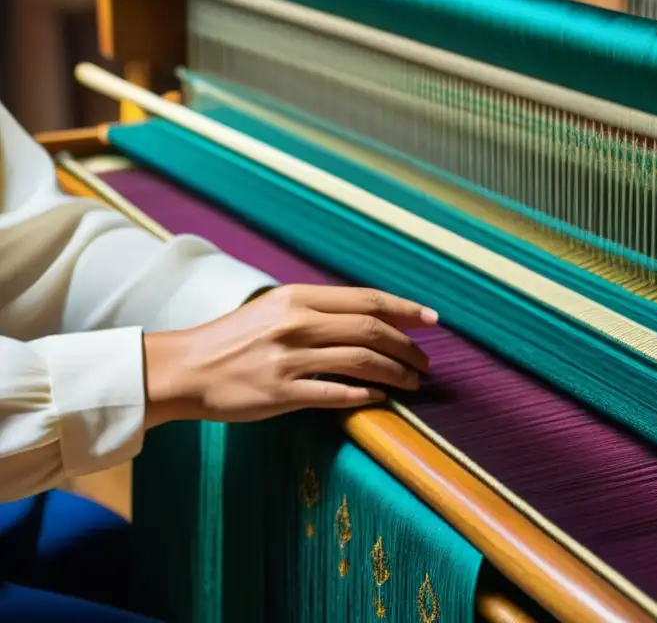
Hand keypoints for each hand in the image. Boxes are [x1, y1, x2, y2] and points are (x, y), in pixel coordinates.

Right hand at [142, 284, 437, 426]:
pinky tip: (381, 398)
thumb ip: (317, 311)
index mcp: (298, 298)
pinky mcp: (280, 394)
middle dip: (408, 346)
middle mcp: (297, 324)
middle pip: (372, 331)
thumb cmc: (232, 339)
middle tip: (426, 362)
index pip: (367, 300)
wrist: (183, 368)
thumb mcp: (275, 310)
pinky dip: (365, 395)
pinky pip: (336, 394)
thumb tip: (368, 318)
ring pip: (362, 362)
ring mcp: (289, 360)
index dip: (405, 309)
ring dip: (396, 373)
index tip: (433, 320)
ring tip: (413, 382)